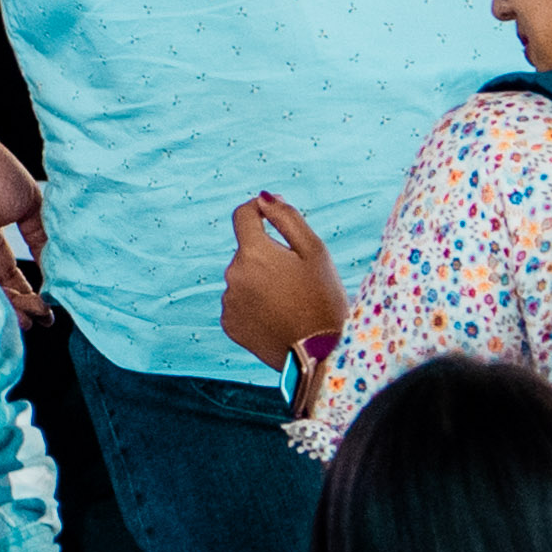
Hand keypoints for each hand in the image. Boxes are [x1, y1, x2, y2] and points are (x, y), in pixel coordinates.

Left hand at [219, 194, 346, 368]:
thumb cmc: (323, 298)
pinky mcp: (228, 324)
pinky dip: (254, 305)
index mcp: (253, 252)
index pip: (243, 215)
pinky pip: (239, 303)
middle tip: (296, 278)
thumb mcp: (315, 251)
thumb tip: (263, 197)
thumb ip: (286, 217)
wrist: (318, 353)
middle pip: (246, 251)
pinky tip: (276, 316)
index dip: (258, 211)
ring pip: (243, 278)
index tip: (270, 216)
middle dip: (267, 256)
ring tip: (288, 301)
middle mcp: (233, 275)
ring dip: (260, 281)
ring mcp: (228, 301)